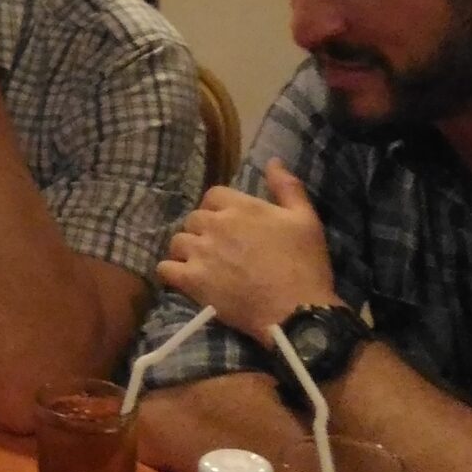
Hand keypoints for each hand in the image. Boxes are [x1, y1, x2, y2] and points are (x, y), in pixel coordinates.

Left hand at [155, 159, 341, 343]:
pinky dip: (171, 273)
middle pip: (193, 219)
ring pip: (177, 242)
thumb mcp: (306, 219)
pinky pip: (165, 269)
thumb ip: (287, 187)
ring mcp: (201, 253)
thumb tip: (272, 160)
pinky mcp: (192, 281)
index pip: (212, 195)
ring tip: (201, 265)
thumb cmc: (305, 265)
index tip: (228, 225)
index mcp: (241, 207)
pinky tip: (184, 279)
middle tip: (218, 249)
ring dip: (187, 251)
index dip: (217, 209)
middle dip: (203, 231)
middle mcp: (216, 225)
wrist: (297, 311)